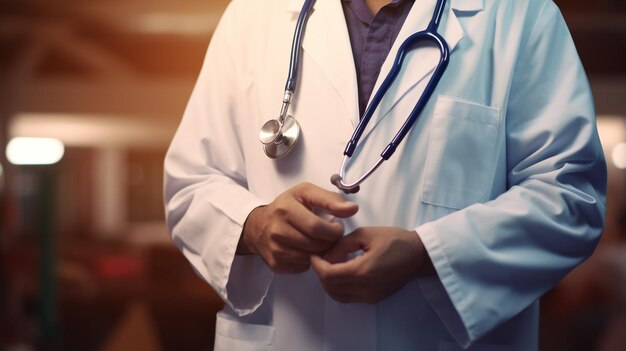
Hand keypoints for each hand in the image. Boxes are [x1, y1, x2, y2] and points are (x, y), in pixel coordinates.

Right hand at [238, 182, 358, 273]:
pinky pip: (303, 267)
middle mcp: (277, 231)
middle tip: (330, 235)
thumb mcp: (305, 193)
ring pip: (311, 258)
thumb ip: (330, 199)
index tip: (337, 227)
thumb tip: (352, 209)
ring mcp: (275, 250)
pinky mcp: (276, 264)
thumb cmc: (285, 207)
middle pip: (316, 244)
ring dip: (321, 251)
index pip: (316, 227)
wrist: (257, 226)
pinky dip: (310, 260)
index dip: (333, 230)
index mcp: (285, 210)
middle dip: (330, 241)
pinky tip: (307, 249)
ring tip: (319, 240)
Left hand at [311, 227, 433, 303]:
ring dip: (328, 282)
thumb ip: (342, 245)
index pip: (328, 275)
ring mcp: (370, 296)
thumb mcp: (365, 234)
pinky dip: (339, 288)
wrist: (419, 255)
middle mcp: (365, 289)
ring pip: (337, 296)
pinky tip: (342, 273)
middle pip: (330, 287)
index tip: (314, 253)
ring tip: (330, 265)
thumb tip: (326, 255)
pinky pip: (348, 298)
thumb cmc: (395, 240)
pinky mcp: (373, 299)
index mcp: (363, 272)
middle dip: (320, 272)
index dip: (316, 265)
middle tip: (321, 258)